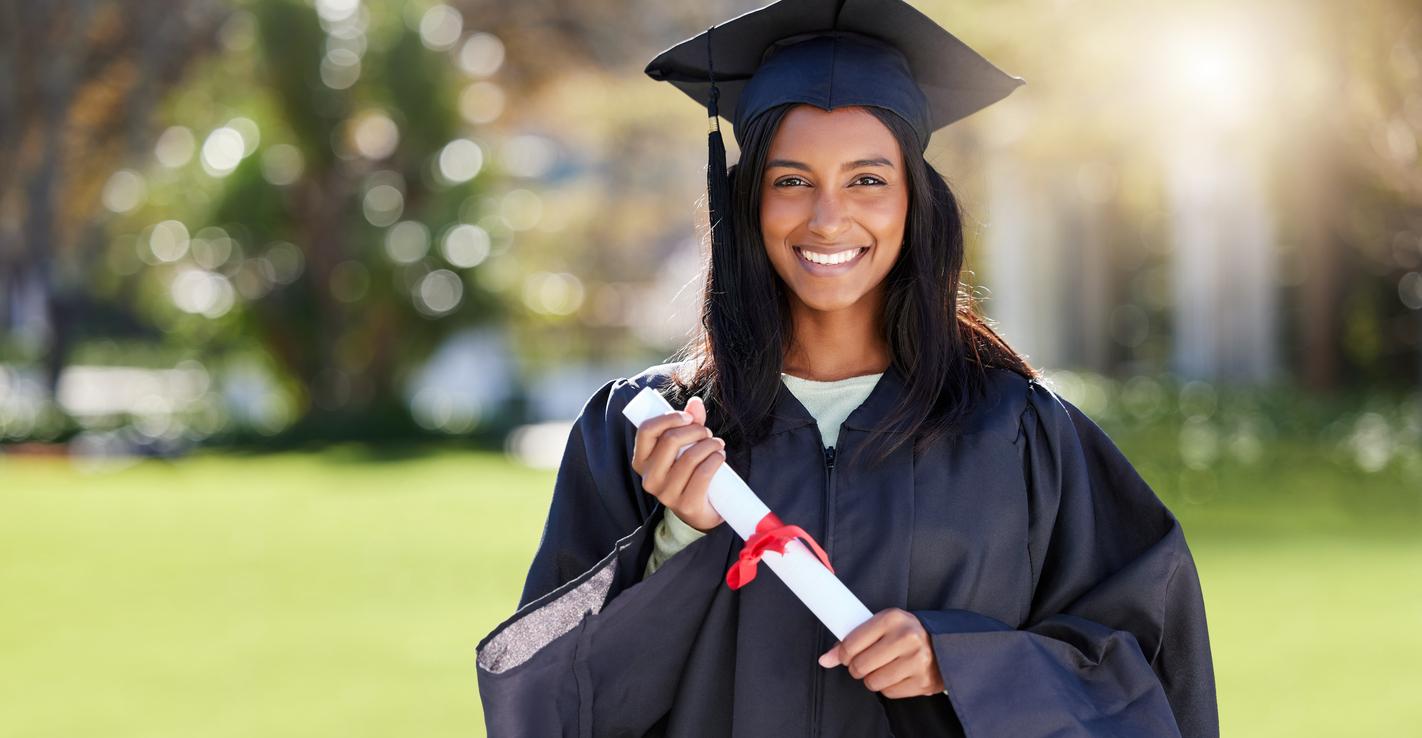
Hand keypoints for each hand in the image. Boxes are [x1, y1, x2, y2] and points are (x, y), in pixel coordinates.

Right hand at [629, 395, 725, 531]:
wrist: (700, 513)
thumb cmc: (689, 473)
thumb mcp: (684, 447)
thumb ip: (688, 423)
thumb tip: (695, 402)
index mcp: (641, 461)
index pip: (646, 430)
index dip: (669, 418)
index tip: (688, 417)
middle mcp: (649, 479)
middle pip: (671, 440)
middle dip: (695, 430)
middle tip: (707, 433)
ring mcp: (666, 494)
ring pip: (690, 456)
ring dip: (709, 444)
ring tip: (717, 445)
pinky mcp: (686, 505)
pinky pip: (703, 474)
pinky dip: (716, 460)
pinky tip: (720, 456)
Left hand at [817, 608, 944, 698]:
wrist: (944, 643)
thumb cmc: (905, 633)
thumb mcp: (881, 626)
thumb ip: (851, 641)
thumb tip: (825, 660)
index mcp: (892, 618)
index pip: (850, 645)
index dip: (843, 655)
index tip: (847, 656)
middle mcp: (907, 637)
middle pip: (860, 666)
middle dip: (858, 668)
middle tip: (868, 662)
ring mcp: (917, 660)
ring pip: (873, 682)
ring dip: (873, 678)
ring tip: (884, 667)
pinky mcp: (924, 681)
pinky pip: (889, 692)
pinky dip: (888, 687)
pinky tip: (898, 674)